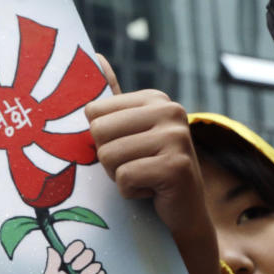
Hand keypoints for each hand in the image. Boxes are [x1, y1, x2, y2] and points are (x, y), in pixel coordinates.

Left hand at [43, 240, 104, 273]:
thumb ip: (52, 262)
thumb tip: (51, 248)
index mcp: (73, 256)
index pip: (78, 245)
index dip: (74, 250)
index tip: (66, 260)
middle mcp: (83, 261)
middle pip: (90, 253)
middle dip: (82, 261)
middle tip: (74, 269)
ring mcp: (91, 270)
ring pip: (97, 264)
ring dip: (88, 272)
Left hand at [85, 60, 220, 273]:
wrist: (180, 216)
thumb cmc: (145, 173)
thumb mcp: (125, 134)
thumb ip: (110, 101)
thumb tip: (93, 56)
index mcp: (154, 98)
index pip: (93, 112)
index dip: (100, 140)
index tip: (126, 149)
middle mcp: (170, 110)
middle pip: (98, 133)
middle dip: (107, 159)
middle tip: (134, 167)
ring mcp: (177, 137)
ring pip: (108, 157)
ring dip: (118, 177)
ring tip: (142, 179)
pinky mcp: (177, 166)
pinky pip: (124, 179)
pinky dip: (131, 192)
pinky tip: (151, 191)